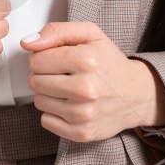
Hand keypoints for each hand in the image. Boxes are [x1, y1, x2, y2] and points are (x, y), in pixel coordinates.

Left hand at [20, 22, 164, 142]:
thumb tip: (28, 43)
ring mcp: (83, 113)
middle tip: (63, 74)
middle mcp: (86, 88)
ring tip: (68, 89)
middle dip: (44, 76)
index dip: (42, 57)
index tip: (56, 59)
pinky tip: (70, 105)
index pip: (36, 60)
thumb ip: (57, 31)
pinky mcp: (82, 133)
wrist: (137, 94)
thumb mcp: (90, 34)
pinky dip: (54, 113)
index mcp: (87, 60)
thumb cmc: (109, 63)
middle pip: (34, 81)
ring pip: (38, 102)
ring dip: (49, 94)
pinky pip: (46, 121)